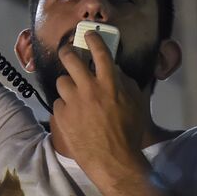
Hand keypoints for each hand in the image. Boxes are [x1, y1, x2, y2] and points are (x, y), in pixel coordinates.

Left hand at [50, 35, 146, 182]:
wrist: (114, 161)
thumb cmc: (130, 132)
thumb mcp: (138, 103)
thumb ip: (126, 83)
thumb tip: (116, 70)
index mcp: (110, 82)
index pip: (99, 51)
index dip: (93, 39)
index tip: (88, 34)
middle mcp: (89, 87)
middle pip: (70, 59)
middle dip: (67, 51)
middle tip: (68, 53)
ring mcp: (73, 102)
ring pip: (61, 82)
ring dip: (67, 85)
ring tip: (73, 94)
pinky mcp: (62, 116)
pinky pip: (58, 104)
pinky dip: (64, 107)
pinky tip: (72, 115)